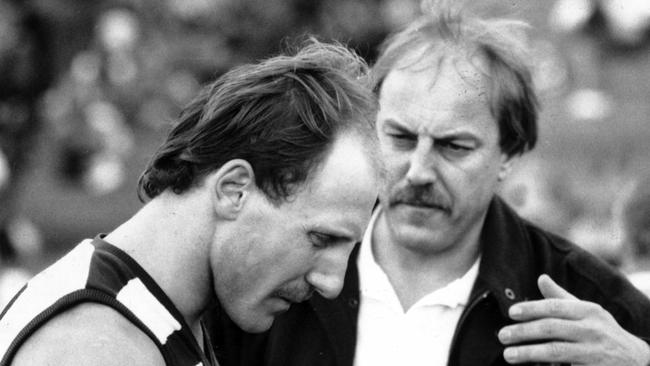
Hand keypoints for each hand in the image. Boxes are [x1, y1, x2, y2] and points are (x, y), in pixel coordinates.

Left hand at [497, 274, 649, 364]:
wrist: (637, 360)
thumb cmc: (603, 332)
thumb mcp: (587, 312)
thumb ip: (561, 298)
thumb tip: (540, 278)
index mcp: (589, 311)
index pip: (555, 307)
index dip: (532, 309)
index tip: (511, 313)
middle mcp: (593, 330)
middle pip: (551, 329)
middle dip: (523, 332)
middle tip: (502, 335)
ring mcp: (595, 352)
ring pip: (556, 352)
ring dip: (529, 353)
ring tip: (508, 355)